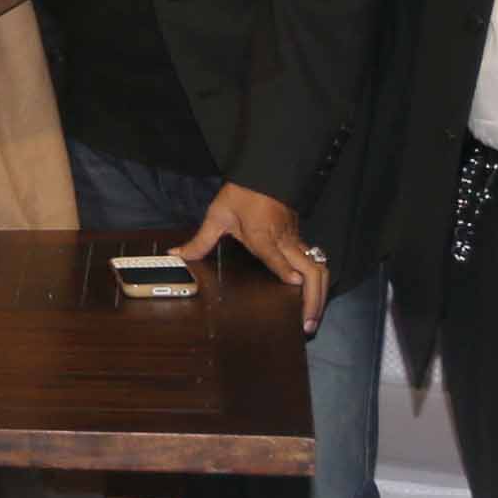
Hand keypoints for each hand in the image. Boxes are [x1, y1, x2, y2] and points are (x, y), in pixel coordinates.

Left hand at [177, 182, 333, 334]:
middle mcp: (283, 240)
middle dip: (313, 299)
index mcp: (262, 235)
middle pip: (310, 269)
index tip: (294, 285)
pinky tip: (315, 302)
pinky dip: (319, 284)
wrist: (264, 172)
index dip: (285, 269)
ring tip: (312, 319)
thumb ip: (200, 240)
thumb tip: (177, 254)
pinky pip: (315, 263)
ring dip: (319, 295)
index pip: (276, 254)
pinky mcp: (299, 239)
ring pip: (318, 268)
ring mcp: (294, 240)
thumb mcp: (217, 215)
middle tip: (308, 325)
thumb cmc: (241, 193)